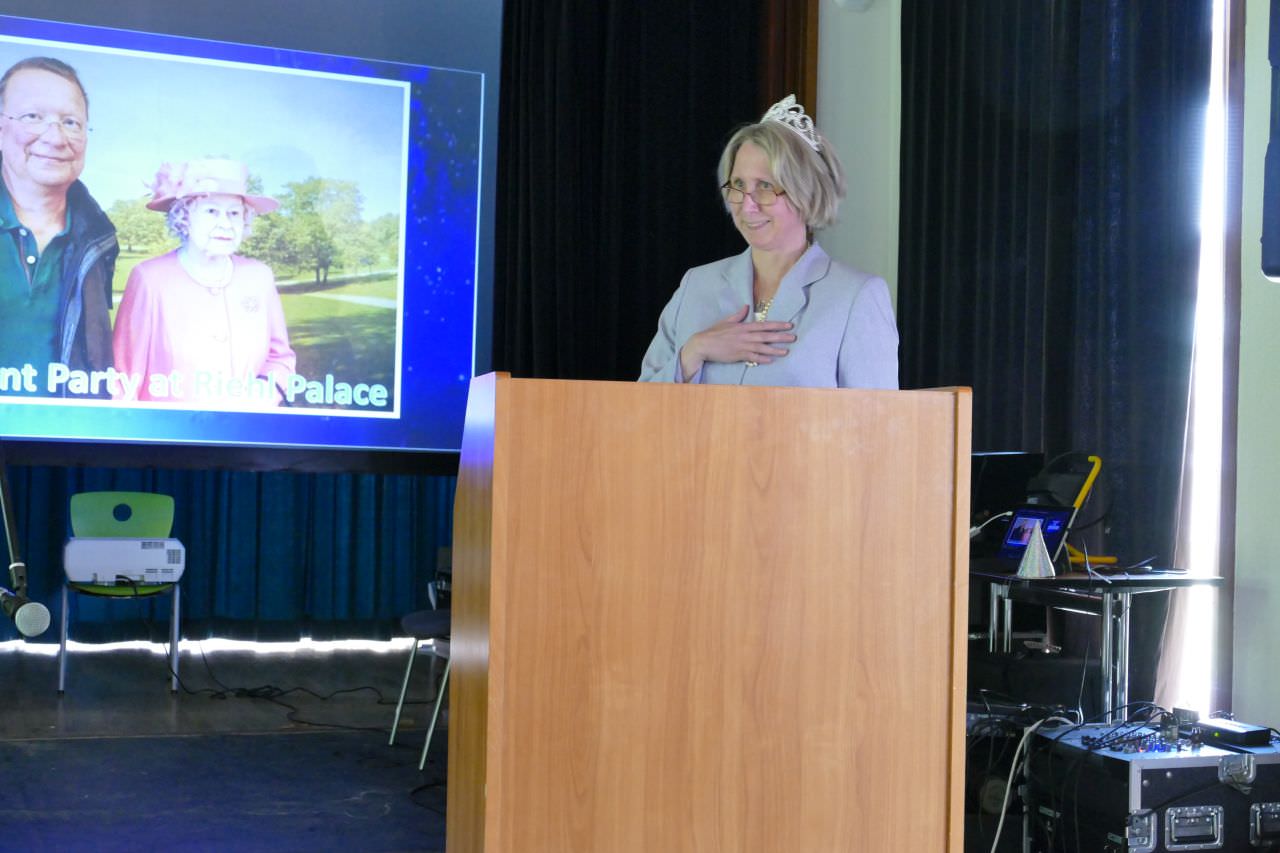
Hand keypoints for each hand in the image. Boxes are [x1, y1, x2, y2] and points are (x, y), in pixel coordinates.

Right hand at [679, 305, 795, 378]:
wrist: (703, 344)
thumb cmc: (714, 333)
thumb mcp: (727, 321)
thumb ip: (739, 315)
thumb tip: (746, 307)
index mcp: (744, 326)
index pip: (764, 325)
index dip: (777, 325)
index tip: (789, 325)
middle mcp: (745, 336)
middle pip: (766, 336)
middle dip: (781, 337)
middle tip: (793, 337)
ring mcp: (742, 346)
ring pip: (762, 348)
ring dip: (775, 349)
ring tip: (786, 351)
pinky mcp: (738, 356)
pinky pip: (753, 358)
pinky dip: (762, 359)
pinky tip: (771, 360)